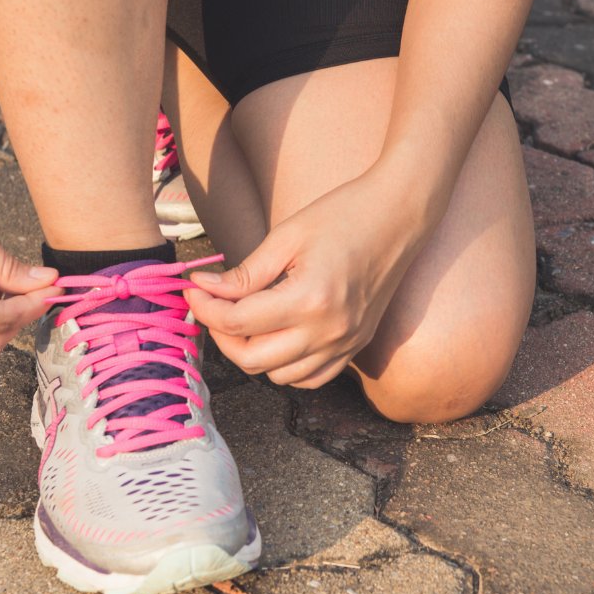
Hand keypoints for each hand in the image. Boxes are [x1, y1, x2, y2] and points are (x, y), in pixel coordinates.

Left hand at [186, 167, 433, 388]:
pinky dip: (286, 366)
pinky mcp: (356, 346)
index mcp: (310, 299)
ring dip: (252, 353)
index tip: (194, 289)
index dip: (205, 307)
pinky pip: (311, 378)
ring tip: (245, 319)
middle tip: (213, 305)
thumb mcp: (287, 237)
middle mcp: (329, 331)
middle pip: (252, 359)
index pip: (237, 322)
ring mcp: (346, 343)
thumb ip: (245, 273)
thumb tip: (204, 289)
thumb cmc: (344, 215)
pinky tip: (277, 337)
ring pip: (279, 376)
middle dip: (221, 334)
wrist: (399, 215)